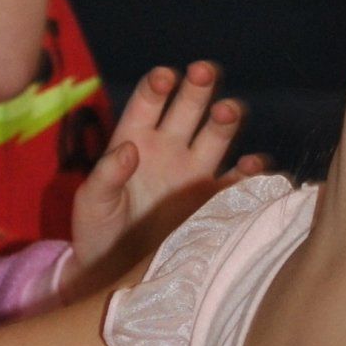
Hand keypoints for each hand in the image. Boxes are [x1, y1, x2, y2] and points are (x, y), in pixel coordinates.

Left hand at [68, 62, 266, 278]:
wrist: (115, 274)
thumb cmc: (96, 231)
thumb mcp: (92, 203)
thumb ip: (107, 174)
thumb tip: (129, 150)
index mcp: (136, 140)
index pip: (148, 102)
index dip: (158, 85)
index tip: (166, 76)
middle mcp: (169, 148)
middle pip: (189, 106)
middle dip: (198, 86)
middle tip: (204, 72)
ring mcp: (194, 172)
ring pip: (217, 133)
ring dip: (225, 118)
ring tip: (227, 111)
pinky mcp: (211, 200)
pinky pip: (238, 179)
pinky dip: (251, 170)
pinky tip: (253, 165)